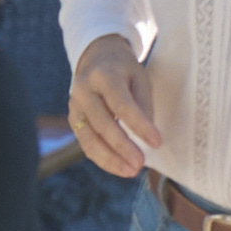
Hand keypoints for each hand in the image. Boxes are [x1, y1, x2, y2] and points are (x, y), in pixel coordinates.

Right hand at [67, 34, 165, 177]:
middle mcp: (83, 91)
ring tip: (130, 171)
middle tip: (140, 164)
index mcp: (103, 76)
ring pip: (90, 138)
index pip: (122, 105)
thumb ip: (143, 104)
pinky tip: (118, 167)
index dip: (139, 125)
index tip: (157, 141)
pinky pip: (86, 143)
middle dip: (122, 147)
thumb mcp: (139, 78)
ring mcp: (74, 106)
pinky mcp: (73, 119)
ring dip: (110, 159)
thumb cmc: (124, 70)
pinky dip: (102, 158)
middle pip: (103, 124)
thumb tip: (146, 135)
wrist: (96, 58)